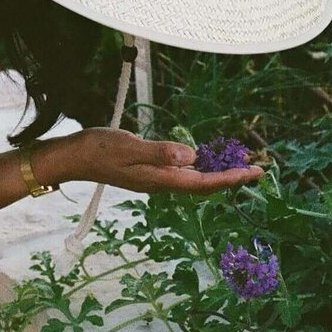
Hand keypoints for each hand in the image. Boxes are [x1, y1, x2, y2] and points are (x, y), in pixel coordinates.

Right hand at [53, 128, 262, 195]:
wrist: (74, 157)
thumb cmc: (99, 149)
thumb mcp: (130, 146)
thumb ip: (160, 152)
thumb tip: (192, 157)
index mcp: (161, 179)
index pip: (204, 182)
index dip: (231, 178)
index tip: (254, 173)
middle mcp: (162, 182)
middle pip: (205, 184)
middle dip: (232, 177)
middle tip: (257, 168)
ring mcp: (156, 178)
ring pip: (195, 178)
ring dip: (218, 171)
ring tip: (239, 162)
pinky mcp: (150, 171)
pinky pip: (183, 171)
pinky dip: (200, 165)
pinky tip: (205, 157)